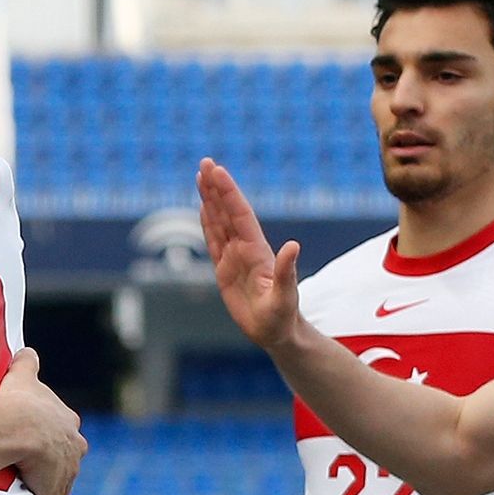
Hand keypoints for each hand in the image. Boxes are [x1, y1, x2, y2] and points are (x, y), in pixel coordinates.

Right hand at [0, 349, 86, 494]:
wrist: (19, 427)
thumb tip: (25, 352)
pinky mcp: (56, 493)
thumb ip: (27, 363)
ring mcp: (67, 473)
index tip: (36, 440)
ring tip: (28, 485)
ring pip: (62, 482)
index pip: (65, 433)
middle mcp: (75, 448)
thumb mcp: (23, 375)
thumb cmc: (19, 401)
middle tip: (31, 464)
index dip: (51, 437)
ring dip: (48, 485)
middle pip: (68, 459)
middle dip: (55, 463)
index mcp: (69, 423)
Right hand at [199, 159, 303, 347]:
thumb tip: (293, 245)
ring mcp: (235, 257)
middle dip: (216, 187)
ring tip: (200, 176)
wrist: (277, 332)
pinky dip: (207, 222)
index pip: (239, 215)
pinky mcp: (225, 269)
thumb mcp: (285, 297)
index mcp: (257, 251)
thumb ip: (287, 271)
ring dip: (210, 199)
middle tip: (205, 162)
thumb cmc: (282, 317)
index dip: (228, 193)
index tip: (217, 171)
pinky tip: (203, 208)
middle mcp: (245, 248)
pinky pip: (214, 241)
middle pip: (227, 211)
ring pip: (219, 221)